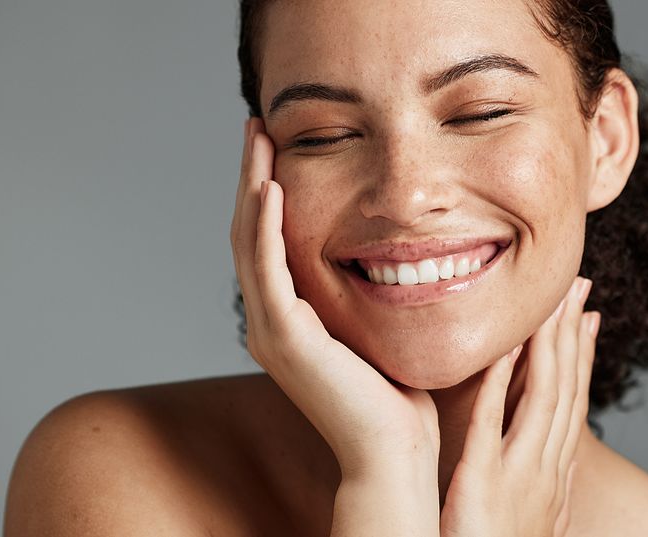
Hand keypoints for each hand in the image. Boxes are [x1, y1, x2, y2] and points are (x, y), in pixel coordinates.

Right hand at [229, 118, 439, 477]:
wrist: (393, 451)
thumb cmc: (397, 395)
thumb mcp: (380, 327)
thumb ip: (372, 290)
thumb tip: (397, 251)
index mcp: (290, 319)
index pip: (270, 242)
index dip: (269, 192)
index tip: (279, 148)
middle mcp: (271, 321)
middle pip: (251, 233)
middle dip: (254, 176)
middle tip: (258, 128)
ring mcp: (272, 330)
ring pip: (250, 243)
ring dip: (253, 186)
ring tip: (258, 138)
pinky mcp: (285, 339)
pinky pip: (268, 270)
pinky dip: (266, 227)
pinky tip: (272, 187)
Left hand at [439, 277, 599, 536]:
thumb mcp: (531, 510)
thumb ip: (539, 475)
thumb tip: (551, 452)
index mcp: (554, 470)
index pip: (573, 400)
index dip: (582, 355)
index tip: (587, 314)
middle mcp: (547, 466)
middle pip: (566, 388)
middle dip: (573, 335)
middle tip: (579, 287)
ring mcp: (520, 473)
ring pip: (543, 396)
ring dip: (549, 345)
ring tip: (551, 301)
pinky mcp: (483, 481)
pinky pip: (493, 422)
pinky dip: (499, 382)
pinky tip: (500, 348)